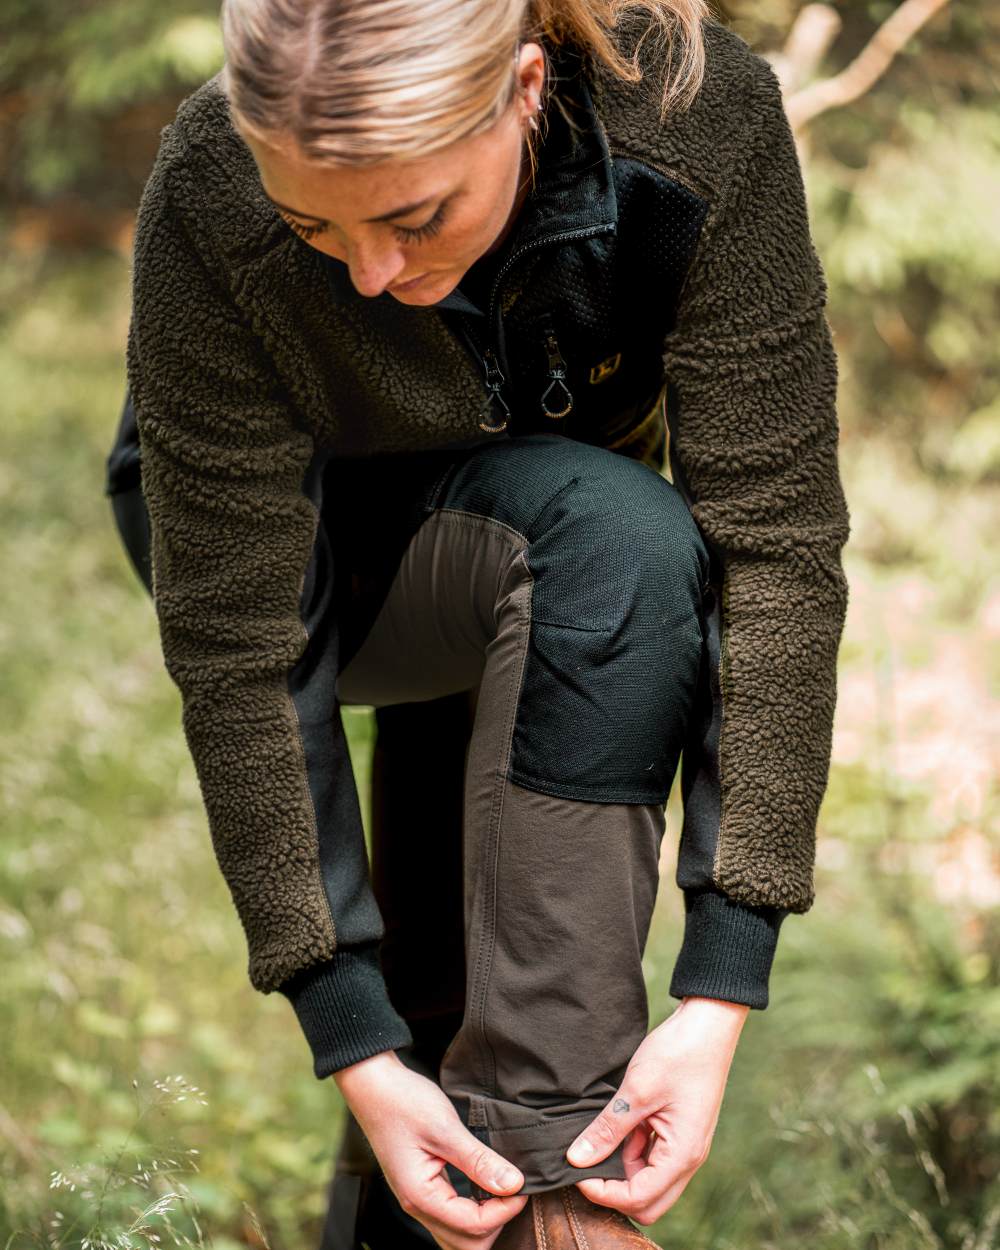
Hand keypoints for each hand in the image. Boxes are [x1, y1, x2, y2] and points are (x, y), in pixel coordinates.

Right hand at [333, 1050, 528, 1249]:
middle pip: (466, 1244)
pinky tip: (484, 1185)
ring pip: (458, 1237)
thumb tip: (513, 1184)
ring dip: (484, 1221)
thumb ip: (478, 1160)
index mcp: (421, 1195)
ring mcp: (417, 1200)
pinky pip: (451, 1218)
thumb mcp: (445, 1127)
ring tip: (500, 1188)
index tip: (522, 1184)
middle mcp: (416, 1206)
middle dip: (496, 1222)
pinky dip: (472, 1212)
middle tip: (511, 1188)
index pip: (473, 1226)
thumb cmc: (402, 1101)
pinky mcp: (421, 1189)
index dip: (505, 1209)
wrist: (373, 1085)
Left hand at [564, 996, 748, 1224]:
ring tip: (600, 1136)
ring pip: (649, 1179)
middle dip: (614, 1191)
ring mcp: (686, 1145)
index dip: (605, 1193)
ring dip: (622, 1168)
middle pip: (648, 1201)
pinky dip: (632, 1149)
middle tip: (586, 1165)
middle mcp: (688, 1158)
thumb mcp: (636, 1090)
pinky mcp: (680, 1131)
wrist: (708, 1023)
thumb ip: (607, 1129)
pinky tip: (617, 1125)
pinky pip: (653, 1156)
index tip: (577, 1172)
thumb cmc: (678, 1053)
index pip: (640, 1199)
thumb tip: (576, 1159)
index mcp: (682, 1154)